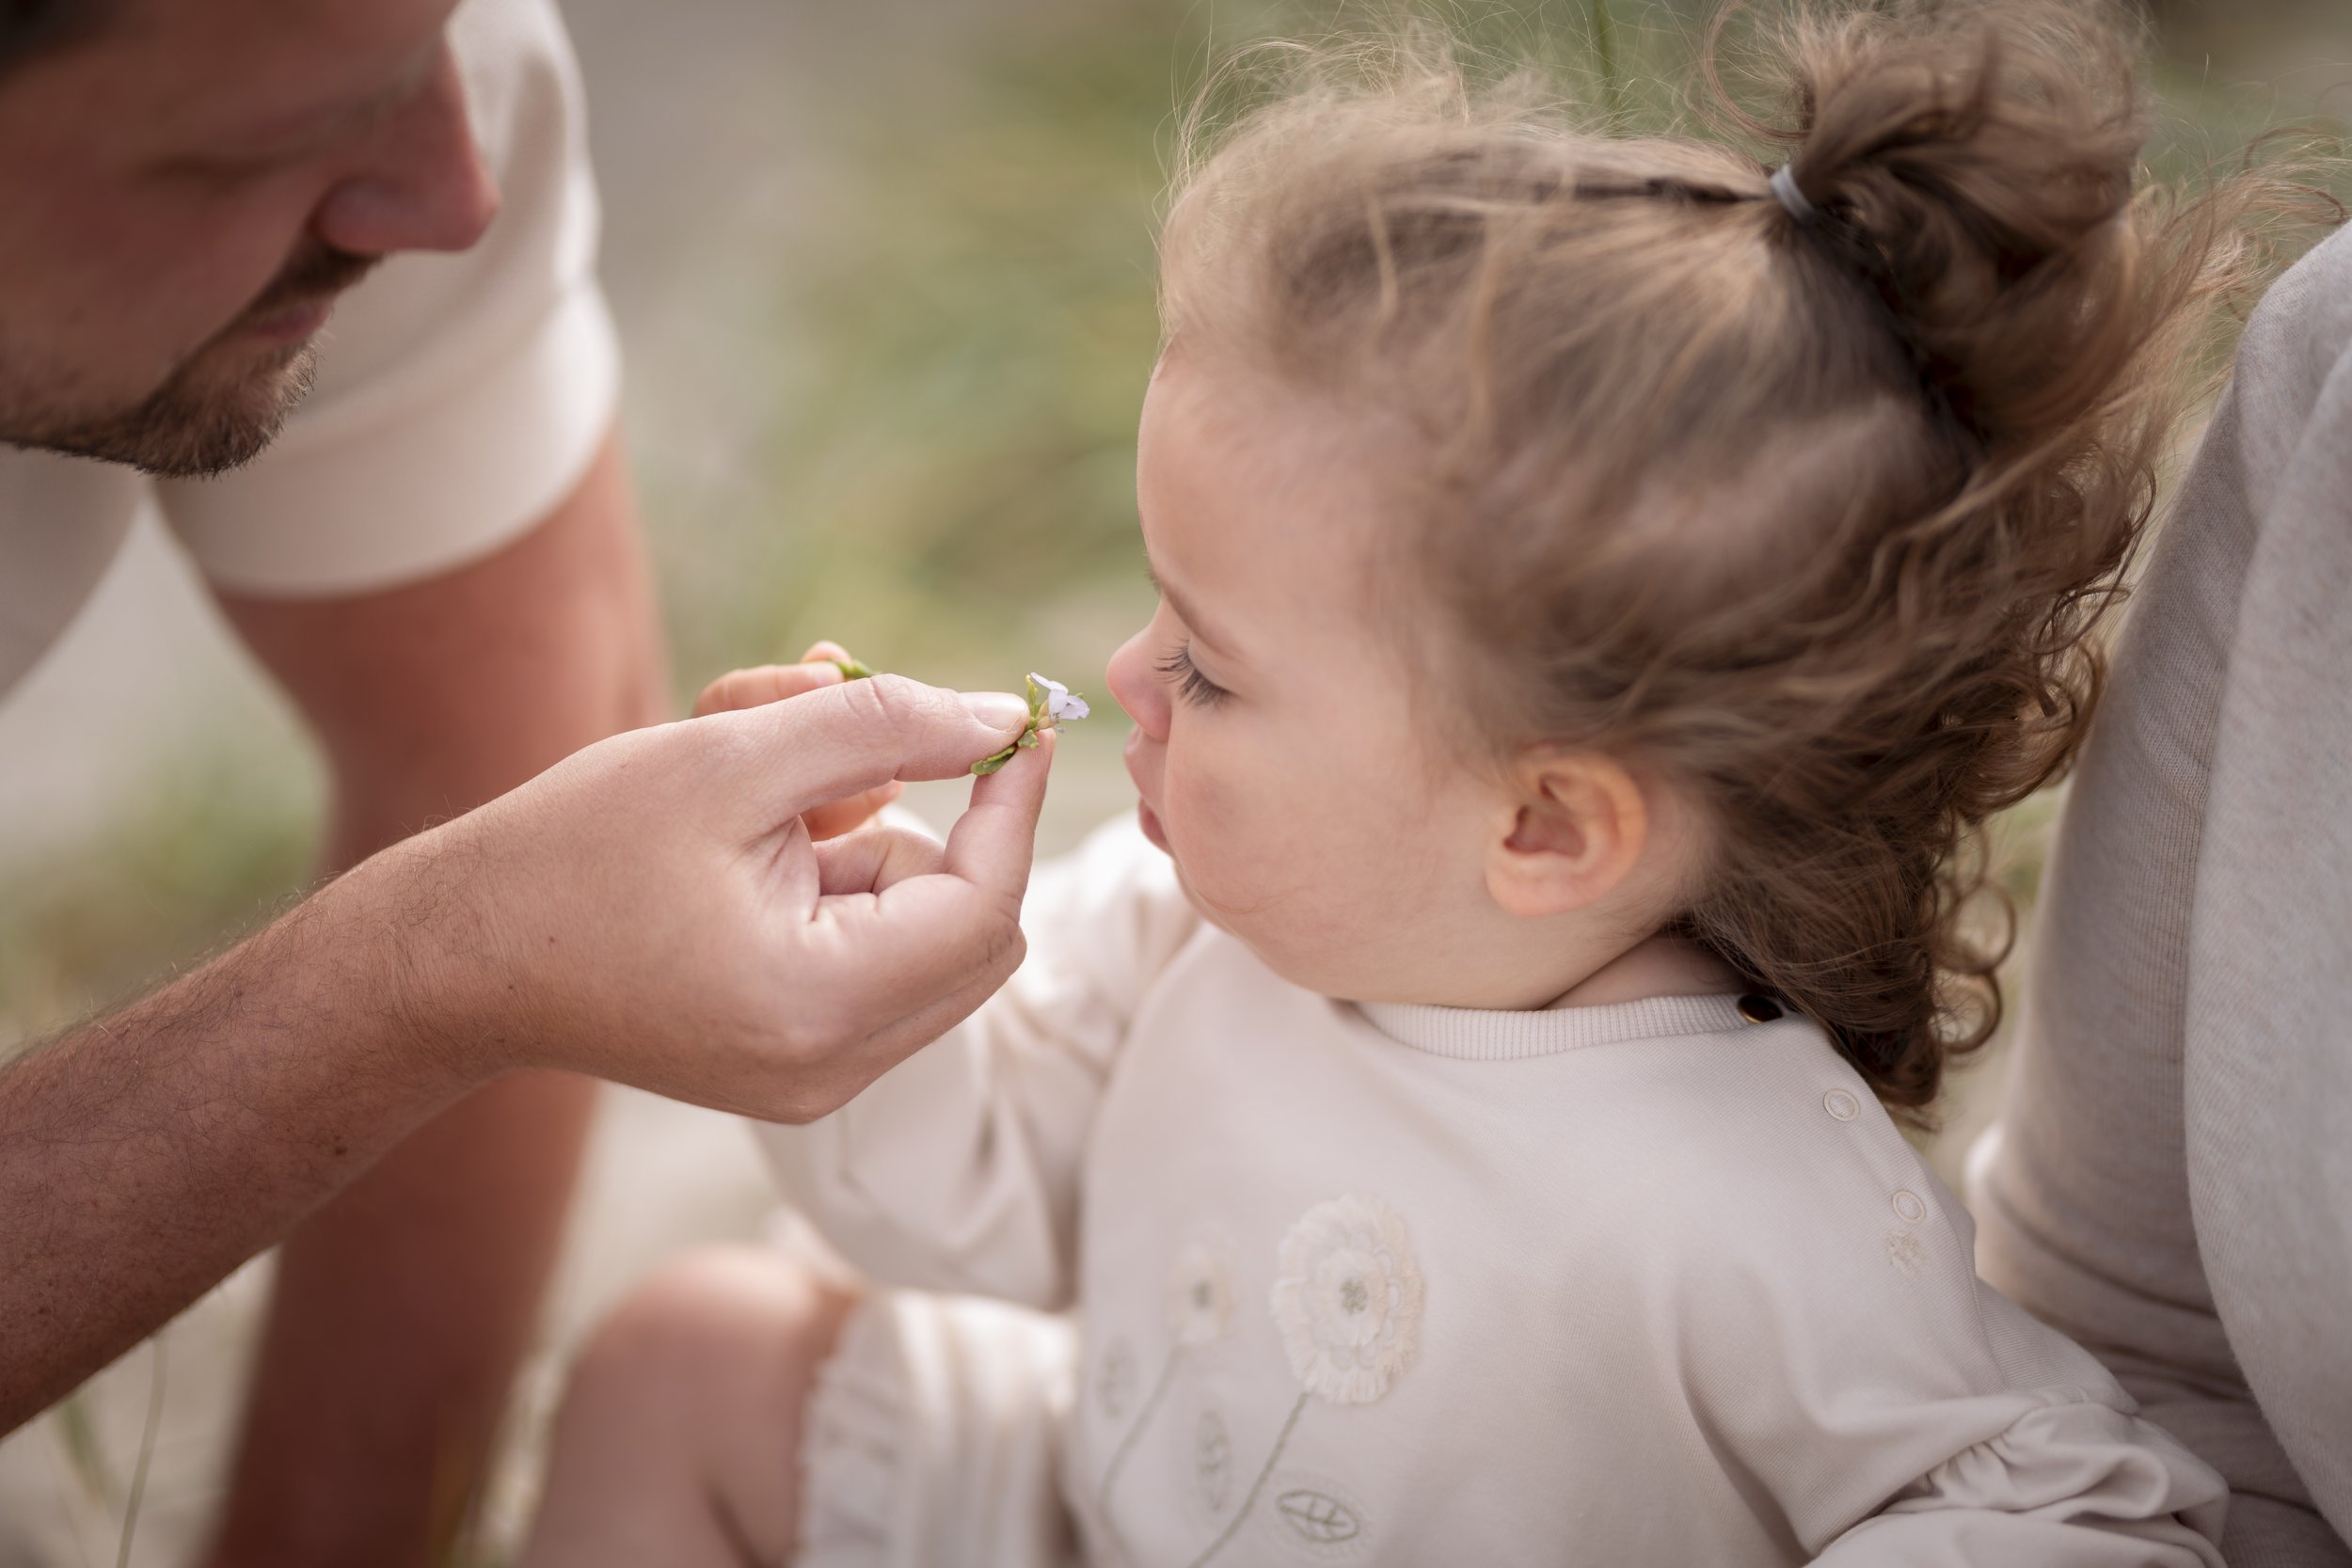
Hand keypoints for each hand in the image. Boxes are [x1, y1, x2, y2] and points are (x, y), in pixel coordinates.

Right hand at [386, 673, 1048, 1122]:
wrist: (454, 957)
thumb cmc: (572, 852)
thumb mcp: (728, 759)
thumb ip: (881, 728)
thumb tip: (1001, 717)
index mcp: (821, 1006)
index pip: (986, 905)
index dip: (1010, 805)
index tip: (1014, 723)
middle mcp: (834, 1066)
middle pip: (972, 924)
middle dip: (927, 812)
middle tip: (837, 727)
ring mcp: (815, 1075)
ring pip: (918, 922)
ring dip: (866, 825)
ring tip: (753, 757)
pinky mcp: (792, 1058)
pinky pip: (869, 949)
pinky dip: (835, 868)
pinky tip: (752, 819)